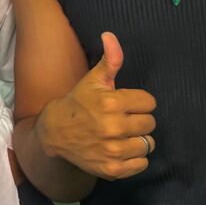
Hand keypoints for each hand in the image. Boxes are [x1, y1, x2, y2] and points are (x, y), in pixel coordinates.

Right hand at [38, 32, 156, 179]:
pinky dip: (135, 159)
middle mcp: (114, 127)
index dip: (138, 102)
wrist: (55, 133)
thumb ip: (110, 60)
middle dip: (139, 120)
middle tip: (123, 119)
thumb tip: (110, 35)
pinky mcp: (113, 169)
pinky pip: (142, 164)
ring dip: (138, 140)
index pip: (149, 102)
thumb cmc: (78, 103)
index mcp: (112, 103)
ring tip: (123, 135)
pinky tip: (122, 150)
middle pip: (150, 123)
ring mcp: (113, 150)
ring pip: (148, 144)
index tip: (126, 104)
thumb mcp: (93, 80)